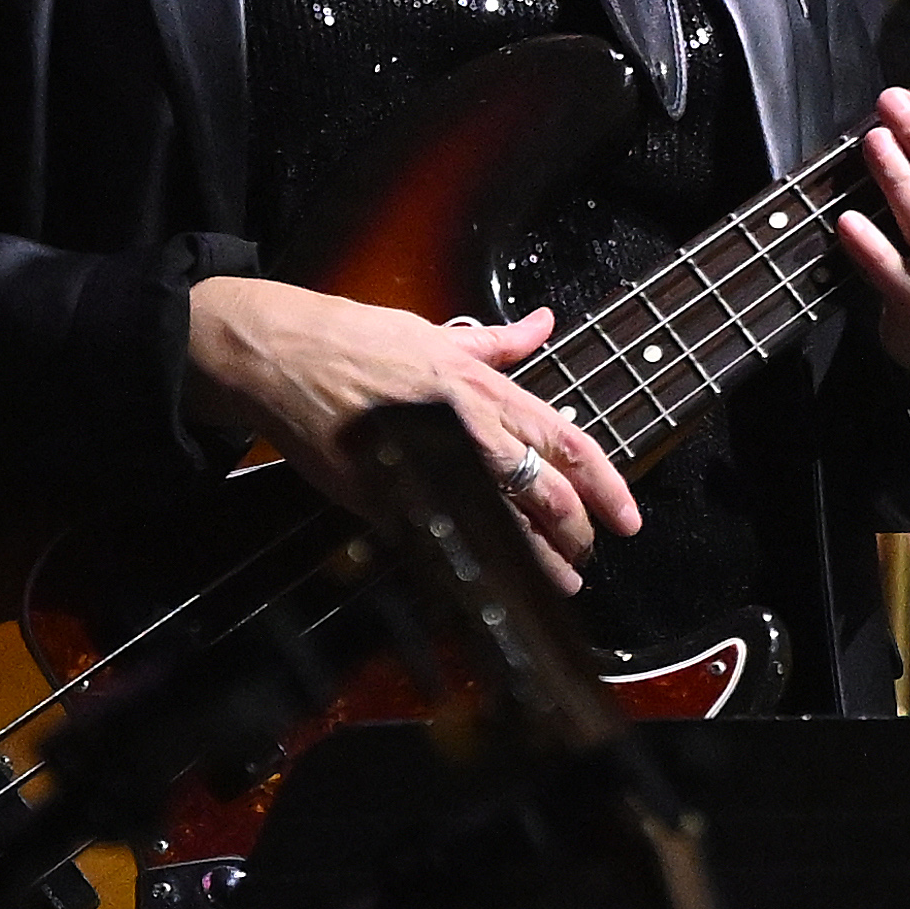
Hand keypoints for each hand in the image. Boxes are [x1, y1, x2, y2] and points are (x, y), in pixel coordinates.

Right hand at [184, 278, 638, 592]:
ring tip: (561, 584)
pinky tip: (488, 579)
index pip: (566, 443)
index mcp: (482, 390)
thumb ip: (496, 341)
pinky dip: (474, 562)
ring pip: (504, 526)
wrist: (279, 357)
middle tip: (589, 556)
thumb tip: (542, 325)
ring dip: (538, 561)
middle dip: (577, 535)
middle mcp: (466, 430)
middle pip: (545, 495)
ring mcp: (428, 468)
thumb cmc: (354, 338)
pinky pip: (443, 537)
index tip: (629, 519)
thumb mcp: (433, 331)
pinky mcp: (387, 499)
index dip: (606, 486)